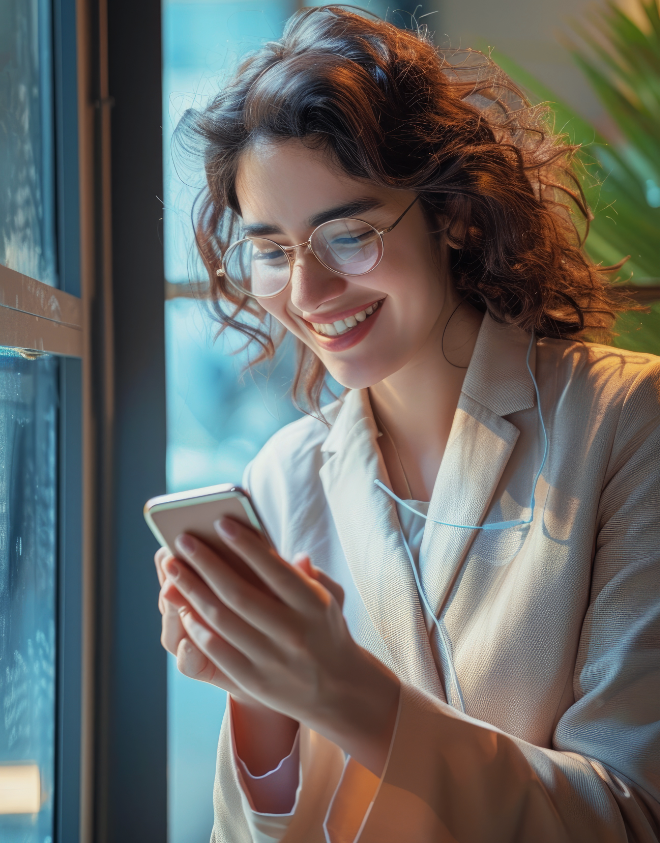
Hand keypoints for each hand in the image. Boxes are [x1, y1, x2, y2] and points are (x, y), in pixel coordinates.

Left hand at [164, 518, 399, 776]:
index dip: (246, 545)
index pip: (274, 569)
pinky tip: (183, 606)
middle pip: (238, 593)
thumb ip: (307, 573)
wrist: (338, 690)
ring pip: (222, 620)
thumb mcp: (329, 597)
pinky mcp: (254, 681)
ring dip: (192, 591)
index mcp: (314, 605)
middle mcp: (293, 632)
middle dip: (206, 563)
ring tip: (172, 568)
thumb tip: (286, 551)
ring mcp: (272, 659)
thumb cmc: (325, 630)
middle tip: (182, 539)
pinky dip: (197, 627)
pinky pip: (217, 650)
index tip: (220, 522)